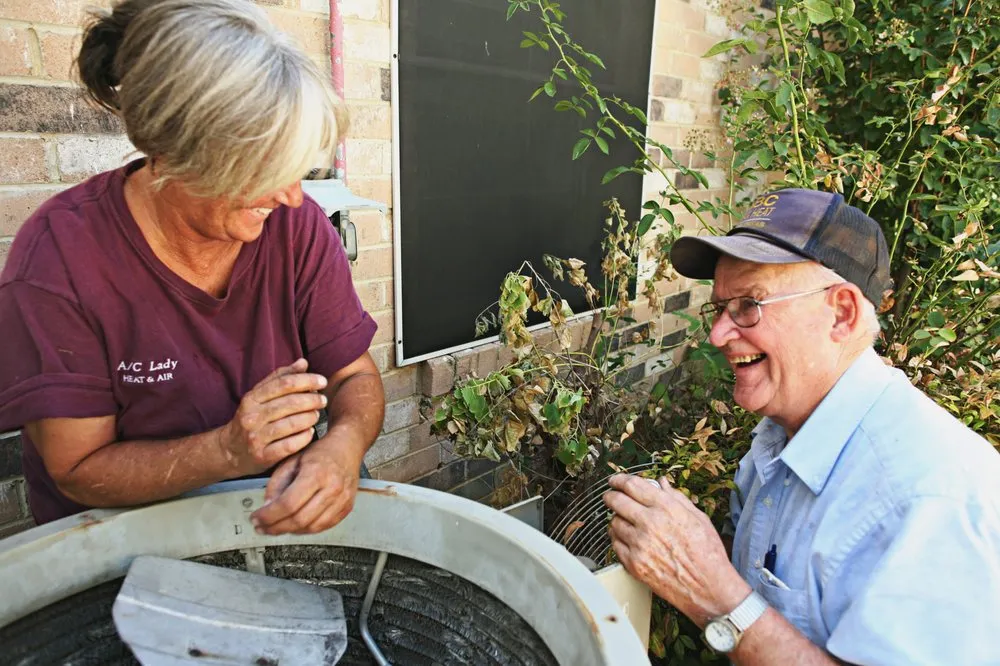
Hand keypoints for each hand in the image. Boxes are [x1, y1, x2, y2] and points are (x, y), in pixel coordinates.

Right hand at [219, 359, 327, 475]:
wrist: (230, 451)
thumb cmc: (252, 418)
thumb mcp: (259, 396)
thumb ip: (280, 378)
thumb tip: (303, 363)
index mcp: (251, 399)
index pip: (283, 384)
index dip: (306, 380)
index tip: (322, 381)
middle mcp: (252, 417)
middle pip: (290, 403)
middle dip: (312, 400)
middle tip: (323, 400)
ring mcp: (256, 438)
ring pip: (291, 424)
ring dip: (310, 418)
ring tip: (316, 415)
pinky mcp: (262, 456)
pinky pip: (289, 446)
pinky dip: (304, 438)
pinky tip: (310, 433)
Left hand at [249, 429, 362, 534]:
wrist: (347, 447)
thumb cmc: (320, 452)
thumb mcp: (291, 460)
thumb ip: (277, 484)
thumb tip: (267, 508)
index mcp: (316, 473)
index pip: (288, 503)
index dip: (269, 516)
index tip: (256, 519)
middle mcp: (332, 487)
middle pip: (299, 519)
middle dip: (276, 527)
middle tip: (262, 527)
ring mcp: (342, 499)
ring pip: (312, 527)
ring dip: (290, 531)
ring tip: (276, 527)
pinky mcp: (347, 507)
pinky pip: (324, 527)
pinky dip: (306, 529)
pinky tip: (295, 525)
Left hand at [603, 474, 749, 626]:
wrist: (709, 589)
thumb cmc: (708, 554)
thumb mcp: (699, 518)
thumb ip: (677, 498)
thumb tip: (662, 483)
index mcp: (666, 509)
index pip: (632, 485)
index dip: (620, 480)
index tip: (616, 480)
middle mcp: (649, 524)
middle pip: (616, 501)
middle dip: (611, 496)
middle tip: (611, 496)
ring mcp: (639, 545)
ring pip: (613, 523)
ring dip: (617, 519)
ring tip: (626, 522)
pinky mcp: (634, 564)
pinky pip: (615, 545)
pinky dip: (619, 539)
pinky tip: (629, 540)